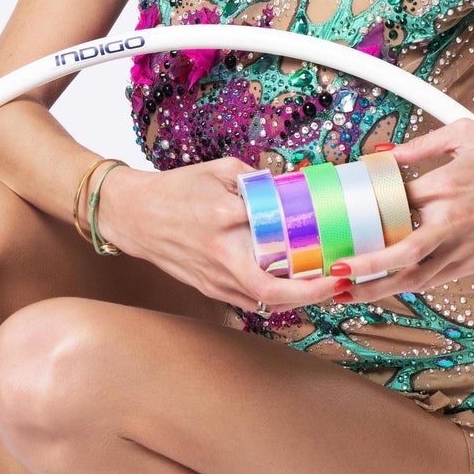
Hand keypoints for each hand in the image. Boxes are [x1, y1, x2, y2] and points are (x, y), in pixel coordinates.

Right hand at [95, 158, 349, 313]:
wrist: (132, 215)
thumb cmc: (175, 189)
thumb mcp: (219, 170)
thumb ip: (257, 178)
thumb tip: (293, 187)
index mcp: (223, 217)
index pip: (274, 239)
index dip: (308, 252)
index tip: (337, 254)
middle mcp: (219, 254)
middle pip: (272, 291)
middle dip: (312, 294)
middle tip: (341, 284)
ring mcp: (212, 278)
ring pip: (264, 303)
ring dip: (298, 299)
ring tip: (326, 286)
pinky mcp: (208, 289)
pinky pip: (249, 302)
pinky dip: (275, 299)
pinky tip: (294, 287)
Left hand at [335, 119, 473, 303]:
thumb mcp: (466, 136)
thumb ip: (422, 144)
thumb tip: (385, 153)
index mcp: (448, 186)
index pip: (395, 200)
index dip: (366, 207)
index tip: (340, 211)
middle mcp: (453, 223)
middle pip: (401, 251)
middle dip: (365, 265)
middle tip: (334, 270)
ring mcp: (462, 249)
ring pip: (414, 277)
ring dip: (378, 287)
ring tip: (346, 292)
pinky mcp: (470, 264)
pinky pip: (431, 280)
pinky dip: (404, 286)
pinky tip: (381, 287)